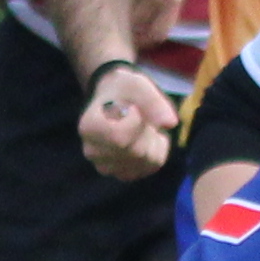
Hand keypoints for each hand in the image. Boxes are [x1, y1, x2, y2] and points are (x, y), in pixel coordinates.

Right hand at [76, 64, 181, 182]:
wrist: (116, 102)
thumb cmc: (124, 91)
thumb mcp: (138, 86)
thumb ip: (153, 101)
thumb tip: (170, 123)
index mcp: (89, 127)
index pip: (119, 138)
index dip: (136, 123)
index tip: (133, 108)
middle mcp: (92, 151)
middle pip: (136, 152)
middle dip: (148, 131)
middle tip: (142, 116)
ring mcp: (106, 166)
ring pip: (146, 161)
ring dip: (154, 141)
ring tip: (142, 127)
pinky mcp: (121, 174)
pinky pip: (151, 167)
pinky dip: (156, 151)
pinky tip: (145, 139)